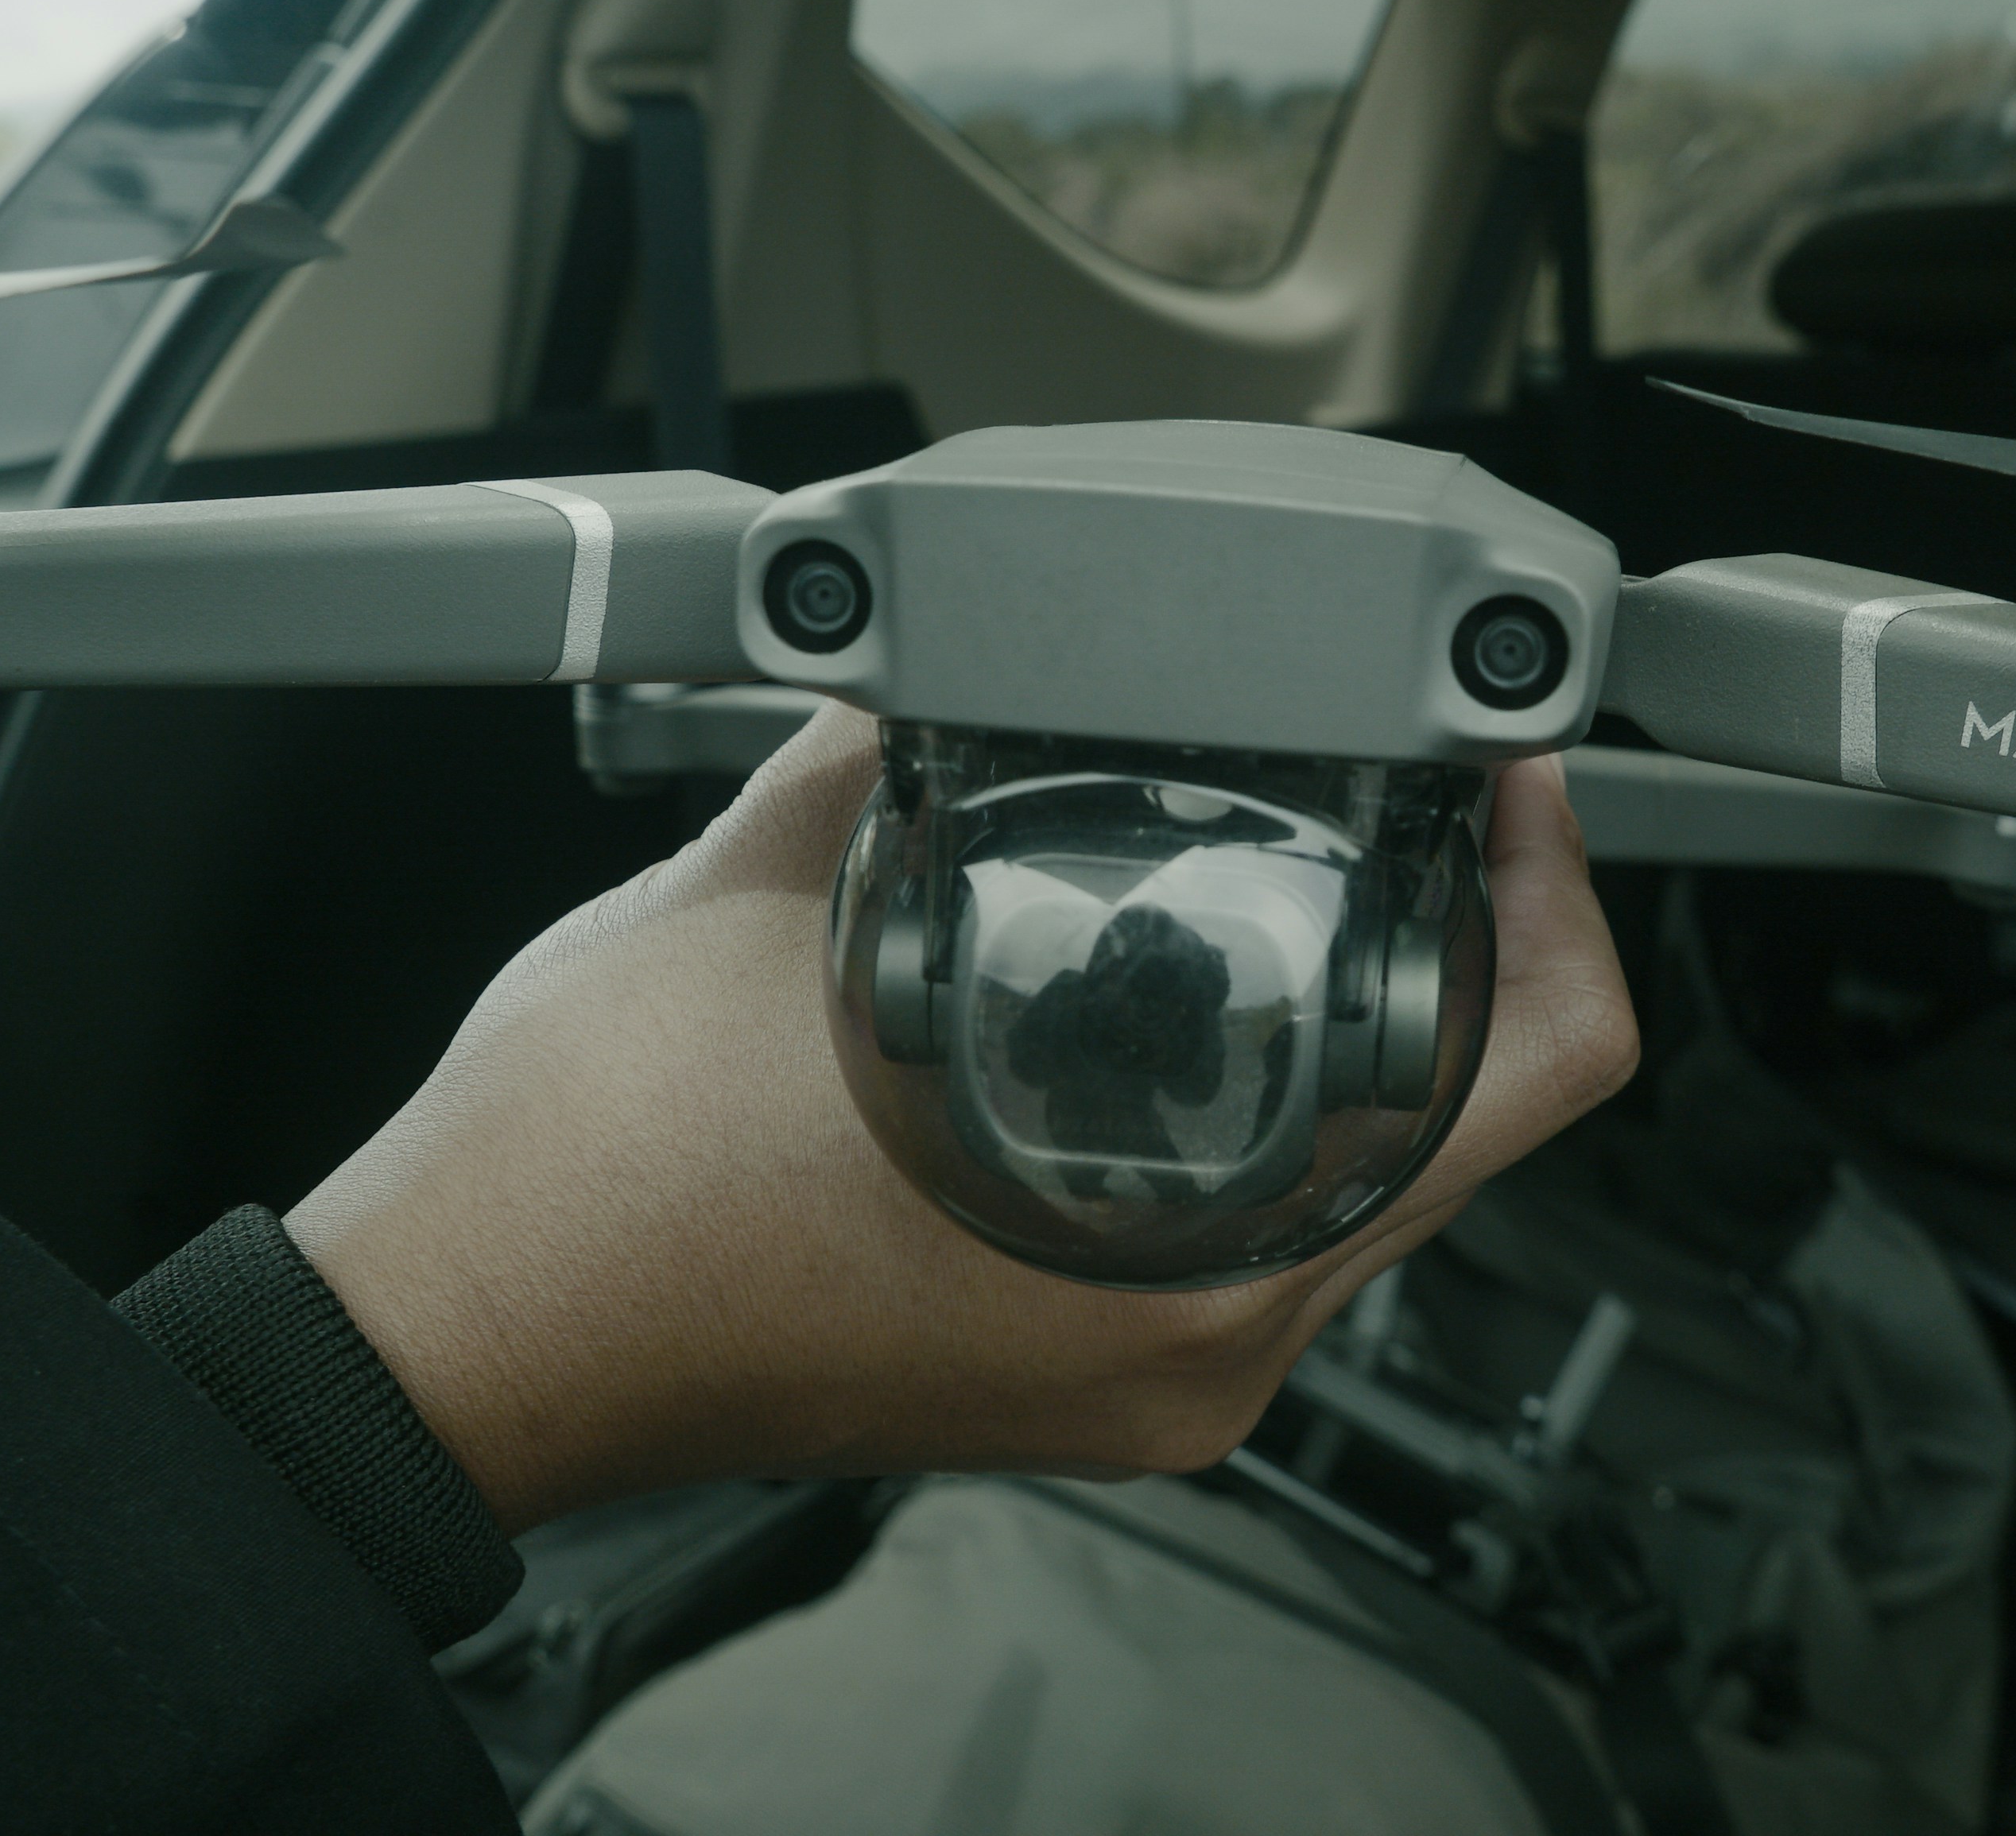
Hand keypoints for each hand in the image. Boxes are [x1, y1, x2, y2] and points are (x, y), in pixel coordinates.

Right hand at [284, 704, 1638, 1534]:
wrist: (463, 1326)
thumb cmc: (593, 1174)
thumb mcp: (789, 887)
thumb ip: (927, 745)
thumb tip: (981, 638)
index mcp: (1186, 1271)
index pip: (1523, 1080)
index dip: (1552, 895)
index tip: (1514, 781)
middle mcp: (1198, 1350)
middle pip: (1466, 1131)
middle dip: (1460, 949)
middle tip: (1429, 803)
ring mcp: (1143, 1377)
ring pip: (1367, 1185)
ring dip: (1363, 1030)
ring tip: (1312, 879)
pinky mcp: (1074, 1373)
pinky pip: (1252, 1228)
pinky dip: (1258, 1109)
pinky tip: (1187, 999)